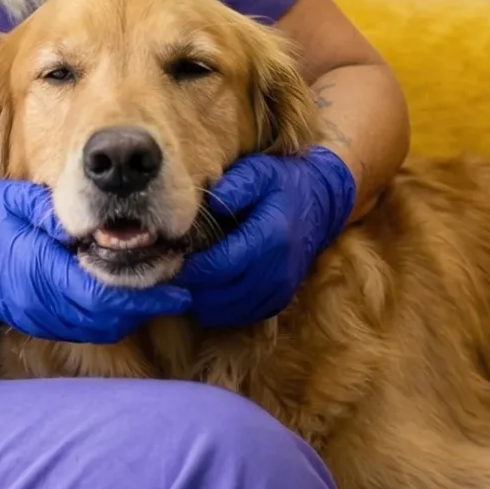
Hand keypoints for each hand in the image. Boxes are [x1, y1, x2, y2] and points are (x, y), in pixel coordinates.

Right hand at [0, 180, 190, 342]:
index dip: (144, 288)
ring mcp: (39, 319)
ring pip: (101, 326)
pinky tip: (129, 292)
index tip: (177, 272)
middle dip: (147, 299)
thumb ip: (58, 211)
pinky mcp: (39, 323)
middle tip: (181, 276)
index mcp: (37, 272)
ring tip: (163, 283)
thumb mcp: (17, 200)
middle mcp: (41, 305)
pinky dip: (113, 312)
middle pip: (109, 316)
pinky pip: (86, 326)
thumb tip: (101, 220)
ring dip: (134, 308)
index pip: (102, 293)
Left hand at [174, 146, 355, 327]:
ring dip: (200, 297)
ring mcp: (278, 291)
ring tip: (191, 273)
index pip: (217, 266)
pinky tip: (210, 284)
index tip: (169, 255)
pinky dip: (217, 306)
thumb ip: (235, 186)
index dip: (188, 266)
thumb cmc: (283, 185)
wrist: (320, 206)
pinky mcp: (277, 303)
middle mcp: (276, 272)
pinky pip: (236, 317)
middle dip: (189, 283)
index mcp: (270, 239)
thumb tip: (210, 204)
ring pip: (222, 311)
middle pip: (216, 294)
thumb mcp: (259, 172)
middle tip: (172, 265)